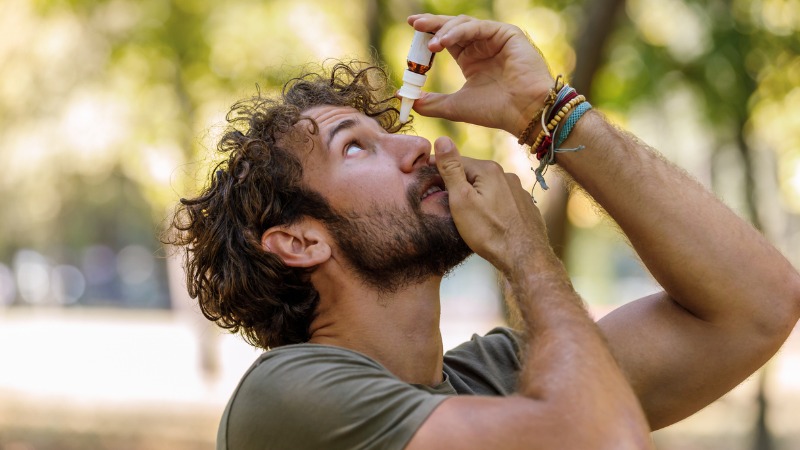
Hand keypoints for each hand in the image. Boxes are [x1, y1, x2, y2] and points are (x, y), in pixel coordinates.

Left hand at [408, 14, 553, 136]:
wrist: (523, 113)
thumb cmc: (495, 111)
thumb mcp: (455, 106)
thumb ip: (431, 102)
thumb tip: (404, 99)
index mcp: (472, 59)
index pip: (445, 40)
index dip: (428, 34)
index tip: (411, 29)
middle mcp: (482, 46)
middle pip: (452, 27)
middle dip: (432, 24)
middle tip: (414, 23)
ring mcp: (495, 38)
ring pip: (464, 25)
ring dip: (444, 31)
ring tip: (430, 45)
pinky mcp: (507, 33)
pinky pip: (478, 28)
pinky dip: (458, 33)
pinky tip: (444, 42)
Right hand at [432, 137, 553, 274]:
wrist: (525, 257)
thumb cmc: (489, 231)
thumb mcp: (461, 200)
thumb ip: (451, 169)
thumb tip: (441, 139)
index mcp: (489, 169)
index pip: (456, 161)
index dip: (438, 169)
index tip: (424, 178)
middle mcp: (506, 175)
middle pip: (473, 174)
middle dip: (457, 183)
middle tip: (441, 199)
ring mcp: (518, 191)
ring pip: (488, 188)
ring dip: (475, 195)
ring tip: (463, 213)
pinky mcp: (524, 206)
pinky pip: (501, 201)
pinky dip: (490, 206)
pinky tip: (486, 220)